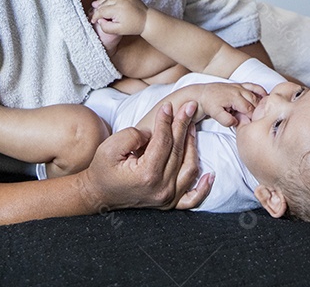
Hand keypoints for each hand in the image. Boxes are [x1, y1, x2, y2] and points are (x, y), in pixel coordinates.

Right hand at [75, 101, 211, 211]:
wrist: (98, 194)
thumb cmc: (102, 170)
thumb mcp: (109, 148)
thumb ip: (131, 136)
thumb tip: (152, 132)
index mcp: (146, 174)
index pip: (163, 142)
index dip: (166, 121)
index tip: (169, 105)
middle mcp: (161, 188)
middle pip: (178, 151)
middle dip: (183, 125)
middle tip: (189, 106)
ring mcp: (167, 198)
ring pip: (189, 168)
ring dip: (193, 145)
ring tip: (192, 126)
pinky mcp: (169, 204)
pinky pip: (192, 198)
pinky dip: (203, 187)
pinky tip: (210, 175)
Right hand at [90, 0, 148, 38]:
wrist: (147, 20)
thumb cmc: (134, 26)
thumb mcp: (118, 31)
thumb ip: (106, 27)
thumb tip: (100, 20)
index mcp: (116, 10)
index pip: (100, 11)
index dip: (95, 16)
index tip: (93, 20)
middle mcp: (119, 1)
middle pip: (103, 3)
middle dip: (97, 8)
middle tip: (92, 13)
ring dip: (101, 0)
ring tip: (95, 4)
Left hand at [198, 82, 265, 127]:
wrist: (202, 94)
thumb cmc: (209, 104)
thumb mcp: (215, 114)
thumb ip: (226, 120)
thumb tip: (236, 122)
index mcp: (234, 98)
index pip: (250, 110)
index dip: (254, 119)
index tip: (255, 125)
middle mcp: (239, 91)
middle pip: (255, 102)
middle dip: (259, 112)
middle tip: (262, 121)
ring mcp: (240, 87)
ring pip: (256, 95)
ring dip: (262, 103)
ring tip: (266, 112)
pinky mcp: (239, 85)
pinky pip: (253, 86)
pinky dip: (261, 90)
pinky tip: (266, 96)